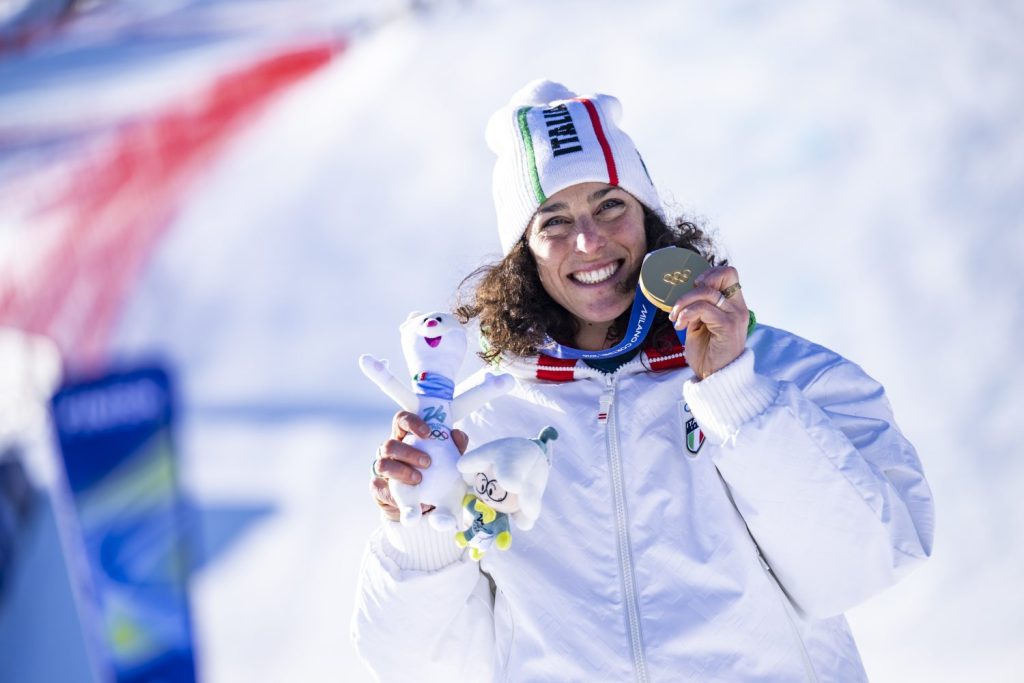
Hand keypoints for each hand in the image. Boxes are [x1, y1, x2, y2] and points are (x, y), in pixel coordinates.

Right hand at [370, 410, 469, 521]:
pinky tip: (403, 496)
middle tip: (427, 462)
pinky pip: (379, 487)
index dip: (411, 422)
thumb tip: (458, 435)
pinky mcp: (378, 488)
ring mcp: (382, 469)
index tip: (427, 432)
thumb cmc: (433, 474)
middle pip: (390, 444)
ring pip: (382, 464)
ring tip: (418, 479)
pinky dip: (392, 491)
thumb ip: (454, 446)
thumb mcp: (446, 460)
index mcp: (405, 438)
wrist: (422, 504)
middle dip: (408, 453)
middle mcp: (390, 451)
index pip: (401, 420)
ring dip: (401, 471)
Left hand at [668, 265, 747, 379]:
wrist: (715, 378)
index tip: (693, 287)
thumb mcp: (702, 324)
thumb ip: (700, 307)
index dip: (710, 273)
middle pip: (723, 275)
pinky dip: (687, 313)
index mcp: (734, 305)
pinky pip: (703, 308)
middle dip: (696, 286)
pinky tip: (681, 325)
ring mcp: (735, 316)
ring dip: (684, 302)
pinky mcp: (728, 327)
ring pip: (707, 292)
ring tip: (676, 318)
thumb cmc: (707, 353)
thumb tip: (686, 292)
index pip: (729, 274)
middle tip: (682, 304)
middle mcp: (738, 308)